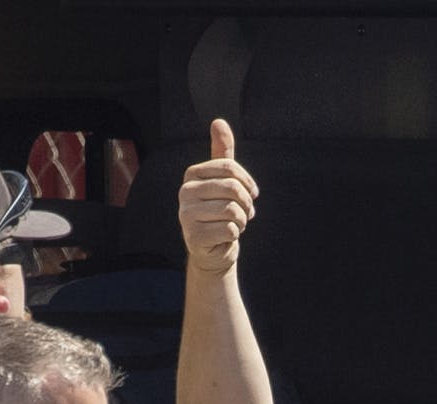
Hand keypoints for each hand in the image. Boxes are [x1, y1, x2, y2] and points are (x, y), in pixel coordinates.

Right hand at [179, 118, 258, 273]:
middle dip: (247, 203)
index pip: (230, 167)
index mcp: (192, 174)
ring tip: (234, 224)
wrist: (213, 249)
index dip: (248, 183)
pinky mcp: (194, 236)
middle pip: (233, 188)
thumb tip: (218, 121)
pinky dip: (235, 234)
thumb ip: (222, 152)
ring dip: (242, 220)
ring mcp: (186, 215)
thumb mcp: (223, 180)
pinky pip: (229, 229)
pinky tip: (225, 236)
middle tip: (244, 213)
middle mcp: (184, 192)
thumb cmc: (219, 211)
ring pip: (232, 210)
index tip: (251, 194)